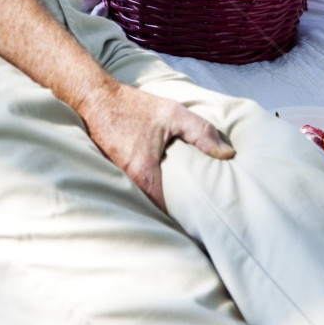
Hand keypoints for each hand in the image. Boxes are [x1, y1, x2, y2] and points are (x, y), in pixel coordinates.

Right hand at [77, 80, 234, 211]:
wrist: (96, 99)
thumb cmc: (134, 106)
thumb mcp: (172, 113)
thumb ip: (201, 132)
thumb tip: (228, 155)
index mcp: (142, 172)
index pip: (163, 212)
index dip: (180, 221)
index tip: (198, 226)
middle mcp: (126, 182)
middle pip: (151, 212)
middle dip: (169, 220)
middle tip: (192, 223)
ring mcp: (114, 181)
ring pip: (138, 204)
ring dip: (153, 209)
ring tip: (176, 214)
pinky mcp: (109, 176)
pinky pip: (128, 194)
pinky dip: (140, 198)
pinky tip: (153, 196)